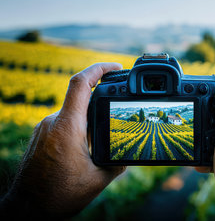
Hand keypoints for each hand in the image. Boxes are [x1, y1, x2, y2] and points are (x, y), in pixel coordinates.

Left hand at [1, 63, 125, 217]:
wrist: (28, 209)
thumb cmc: (59, 195)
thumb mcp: (98, 179)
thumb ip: (116, 161)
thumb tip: (127, 154)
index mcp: (69, 127)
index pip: (81, 84)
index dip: (100, 69)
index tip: (116, 67)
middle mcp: (53, 122)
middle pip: (80, 98)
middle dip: (101, 103)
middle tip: (116, 115)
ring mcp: (44, 129)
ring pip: (72, 114)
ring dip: (88, 121)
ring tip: (98, 144)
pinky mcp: (40, 137)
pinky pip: (63, 124)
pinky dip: (78, 130)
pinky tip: (84, 150)